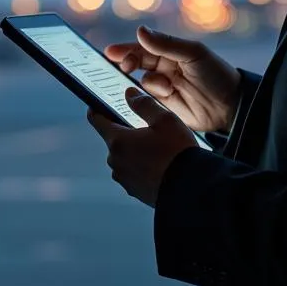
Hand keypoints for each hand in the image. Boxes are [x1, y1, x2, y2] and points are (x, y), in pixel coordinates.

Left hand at [88, 89, 199, 206]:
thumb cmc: (177, 151)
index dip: (96, 108)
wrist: (190, 188)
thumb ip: (144, 104)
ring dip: (134, 151)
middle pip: (114, 139)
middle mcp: (115, 161)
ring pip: (124, 157)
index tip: (97, 103)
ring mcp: (124, 178)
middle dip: (126, 132)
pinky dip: (141, 167)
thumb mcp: (164, 119)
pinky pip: (133, 173)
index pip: (97, 120)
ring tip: (158, 148)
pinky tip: (160, 165)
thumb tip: (129, 94)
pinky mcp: (134, 191)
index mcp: (118, 141)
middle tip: (146, 127)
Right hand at [105, 25, 240, 133]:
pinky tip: (163, 97)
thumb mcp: (193, 53)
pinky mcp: (164, 107)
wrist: (232, 106)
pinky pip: (147, 101)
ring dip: (150, 83)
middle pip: (137, 63)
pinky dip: (149, 99)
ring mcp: (164, 88)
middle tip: (124, 67)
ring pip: (142, 82)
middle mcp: (165, 68)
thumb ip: (166, 44)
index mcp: (171, 52)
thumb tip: (140, 31)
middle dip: (128, 63)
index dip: (126, 48)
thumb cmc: (216, 74)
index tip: (111, 52)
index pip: (143, 47)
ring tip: (167, 88)